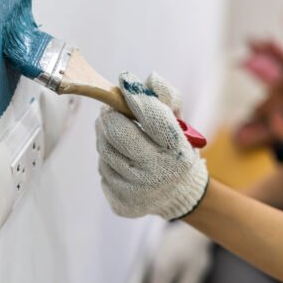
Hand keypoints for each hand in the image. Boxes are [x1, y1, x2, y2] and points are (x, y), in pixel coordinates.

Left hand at [95, 72, 208, 219]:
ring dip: (106, 137)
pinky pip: (103, 171)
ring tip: (117, 133)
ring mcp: (138, 191)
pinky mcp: (123, 203)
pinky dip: (109, 160)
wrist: (179, 192)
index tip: (125, 81)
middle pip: (117, 133)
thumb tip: (148, 79)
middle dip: (110, 115)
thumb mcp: (178, 119)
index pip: (151, 117)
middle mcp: (158, 173)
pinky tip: (121, 159)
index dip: (134, 96)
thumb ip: (166, 95)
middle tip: (111, 109)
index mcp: (176, 149)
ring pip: (104, 151)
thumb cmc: (175, 146)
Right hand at [149, 222, 213, 282]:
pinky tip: (172, 278)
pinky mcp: (161, 247)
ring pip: (156, 276)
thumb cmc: (196, 251)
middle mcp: (155, 262)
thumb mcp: (194, 275)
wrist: (196, 226)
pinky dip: (163, 277)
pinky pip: (158, 267)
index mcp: (162, 271)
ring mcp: (157, 253)